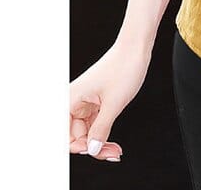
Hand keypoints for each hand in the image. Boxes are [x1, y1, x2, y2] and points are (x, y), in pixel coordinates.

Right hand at [69, 39, 151, 160]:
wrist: (136, 47)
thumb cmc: (124, 67)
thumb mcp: (114, 103)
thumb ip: (101, 129)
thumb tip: (91, 150)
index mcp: (70, 99)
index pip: (64, 134)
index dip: (78, 147)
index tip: (95, 151)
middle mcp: (74, 100)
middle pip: (75, 135)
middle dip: (92, 147)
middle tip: (112, 154)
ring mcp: (85, 101)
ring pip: (86, 131)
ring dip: (99, 142)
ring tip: (115, 150)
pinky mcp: (95, 101)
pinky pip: (94, 123)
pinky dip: (102, 133)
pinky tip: (112, 142)